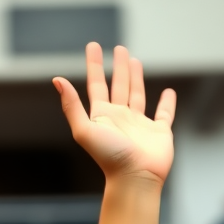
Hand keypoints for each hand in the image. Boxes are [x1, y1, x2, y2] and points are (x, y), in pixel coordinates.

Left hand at [54, 43, 175, 185]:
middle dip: (118, 67)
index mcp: (101, 116)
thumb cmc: (108, 156)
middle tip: (118, 48)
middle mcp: (118, 118)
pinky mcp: (158, 132)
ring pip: (137, 95)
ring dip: (135, 78)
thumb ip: (71, 105)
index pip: (96, 84)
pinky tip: (167, 93)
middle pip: (118, 85)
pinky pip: (164, 114)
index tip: (93, 46)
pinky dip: (167, 104)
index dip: (94, 65)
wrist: (133, 177)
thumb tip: (57, 80)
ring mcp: (138, 124)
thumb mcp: (84, 129)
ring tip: (134, 61)